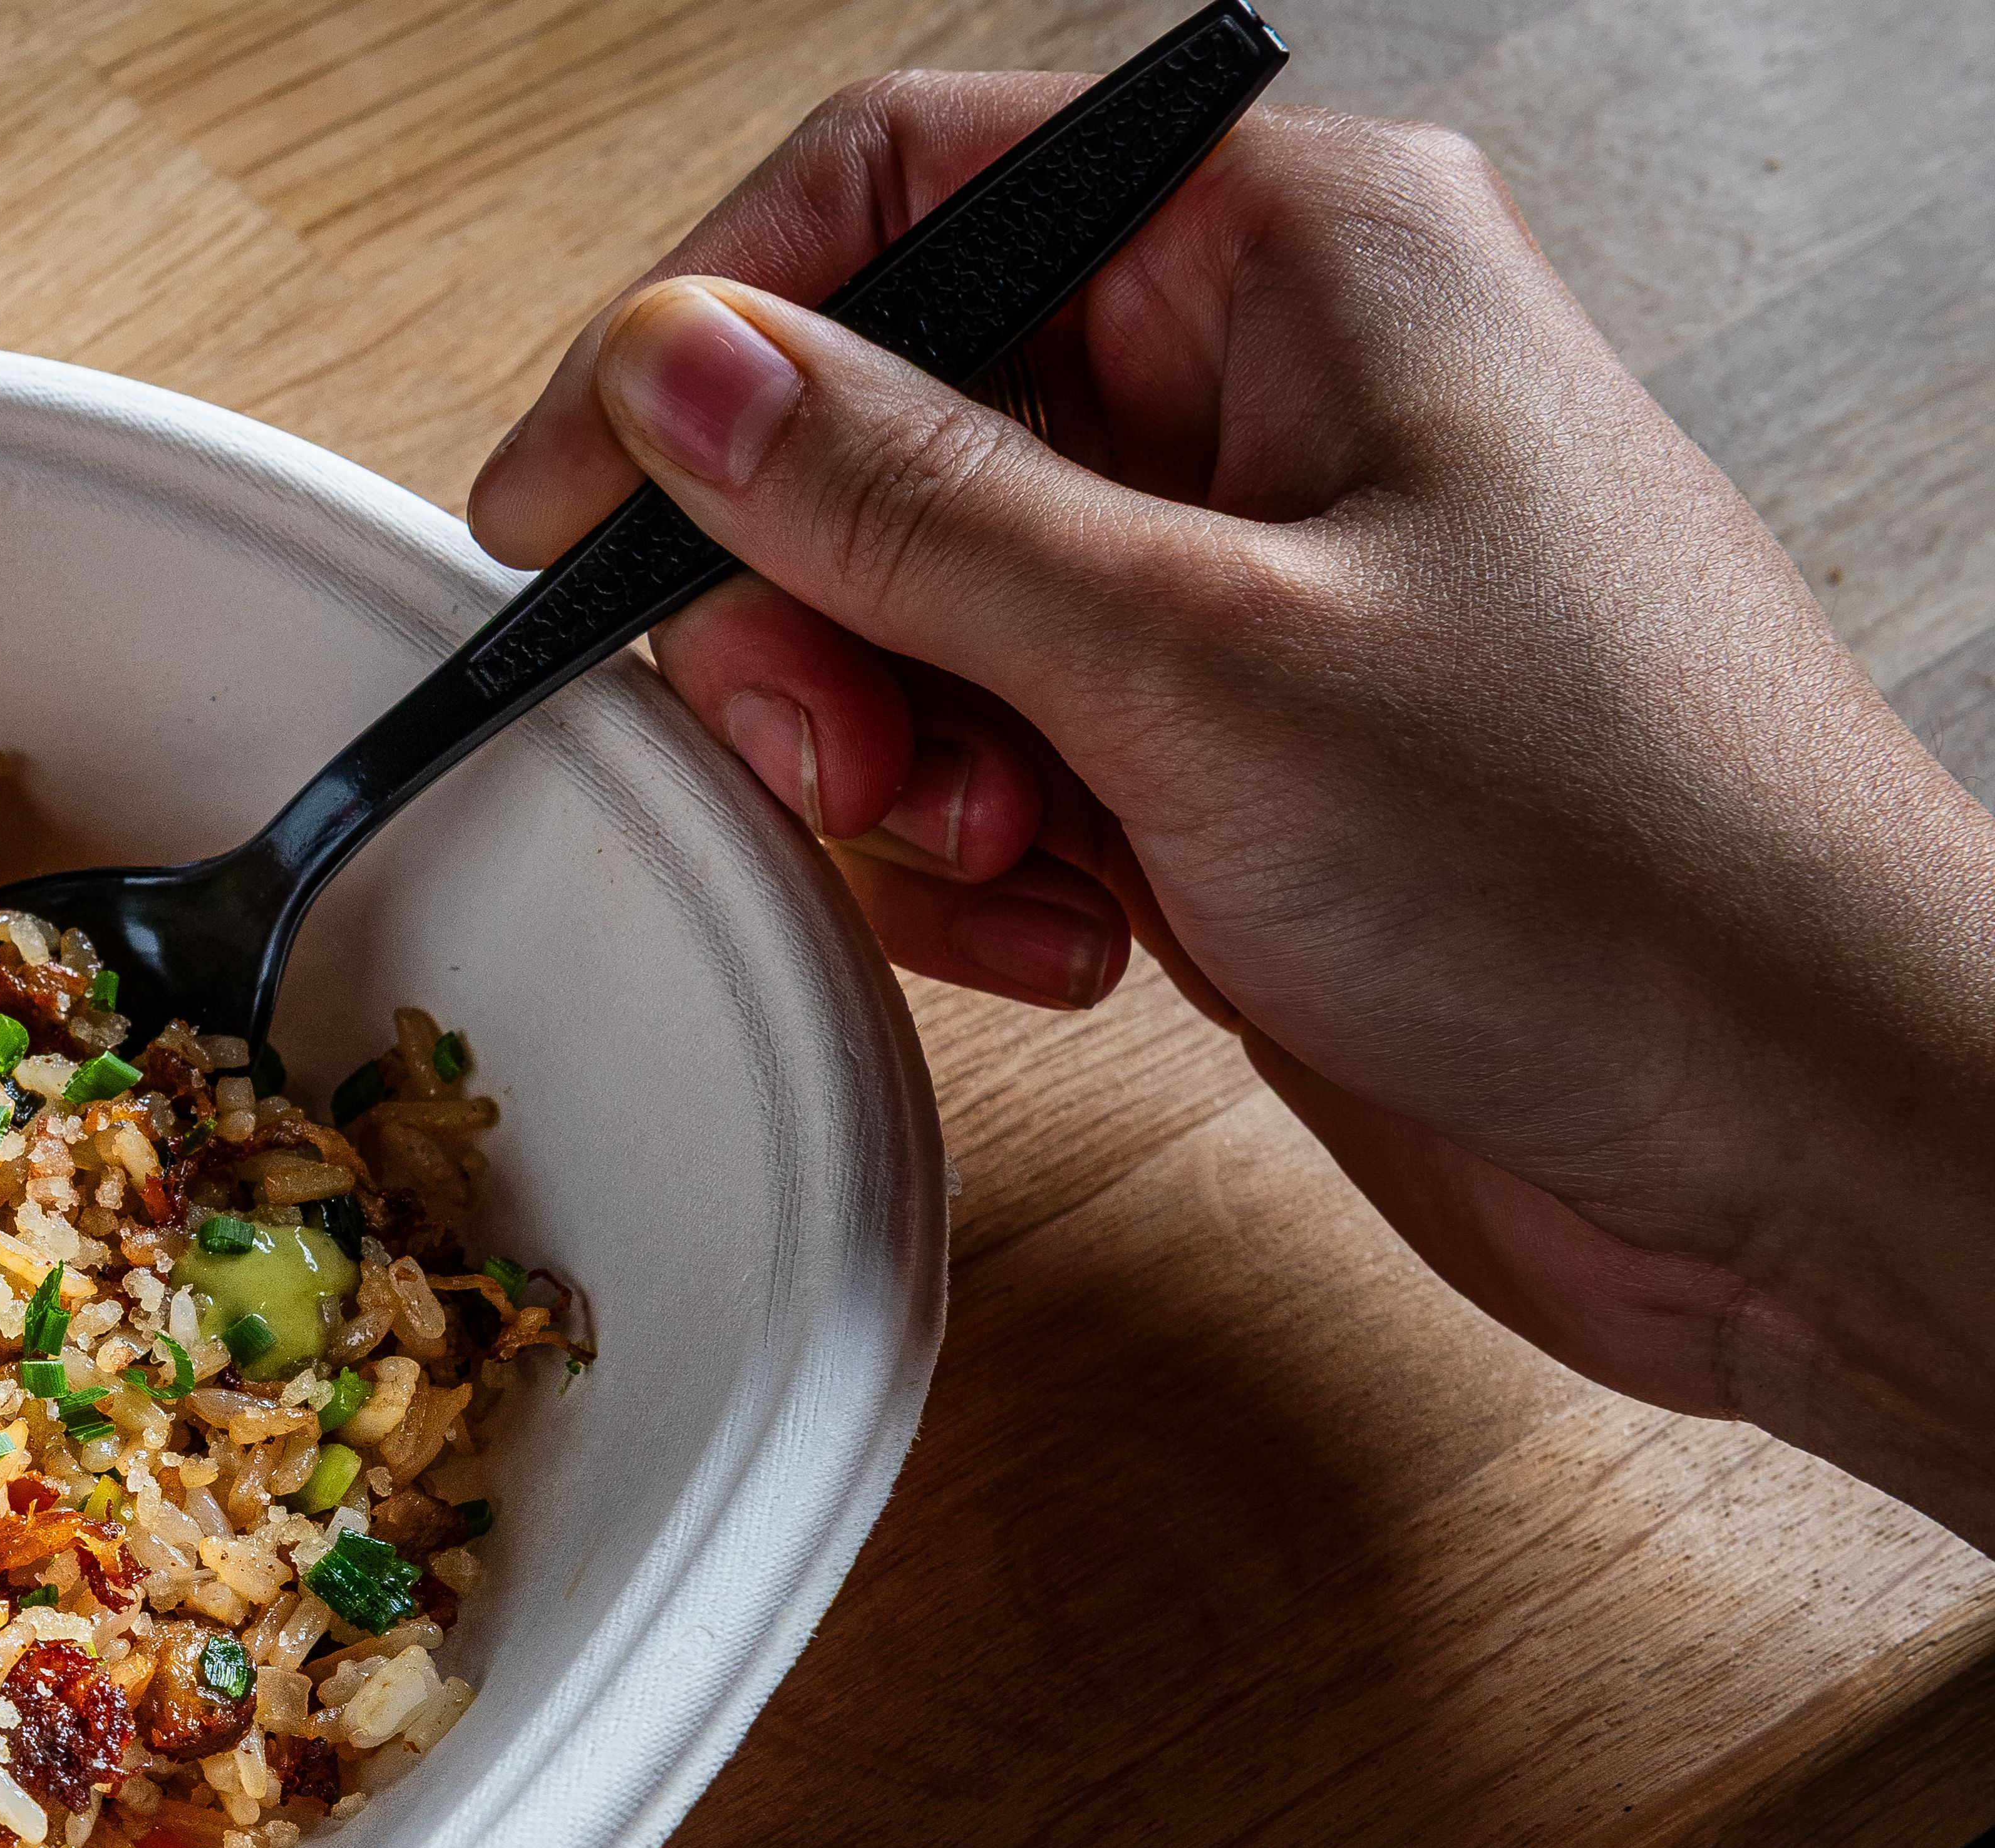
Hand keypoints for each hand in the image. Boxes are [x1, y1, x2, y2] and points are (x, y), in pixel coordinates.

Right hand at [470, 79, 1994, 1541]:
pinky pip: (995, 767)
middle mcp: (1265, 395)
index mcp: (1297, 259)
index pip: (906, 191)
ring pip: (914, 623)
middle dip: (819, 623)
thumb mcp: (1194, 659)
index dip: (703, 340)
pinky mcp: (1224, 759)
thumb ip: (902, 506)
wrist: (1801, 1134)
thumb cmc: (1622, 866)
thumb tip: (674, 368)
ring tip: (1019, 866)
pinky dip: (990, 867)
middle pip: (876, 431)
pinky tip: (1086, 934)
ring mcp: (1242, 586)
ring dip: (908, 774)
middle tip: (848, 758)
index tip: (569, 510)